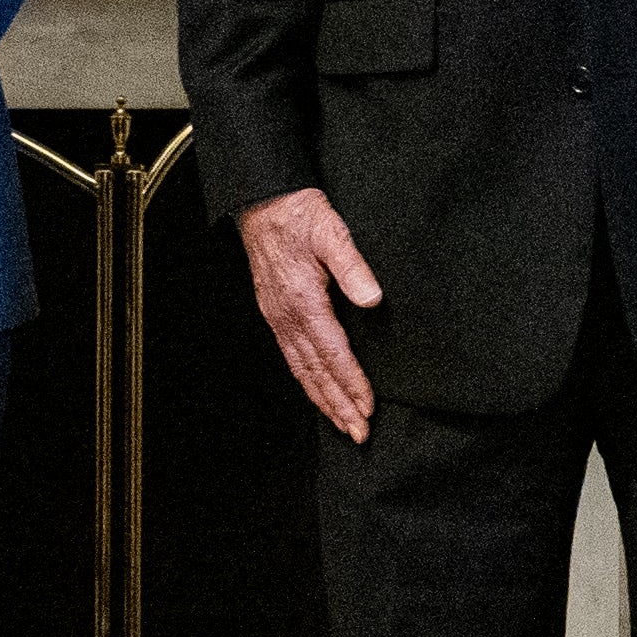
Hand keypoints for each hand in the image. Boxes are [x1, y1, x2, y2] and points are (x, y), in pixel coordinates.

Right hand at [242, 186, 382, 441]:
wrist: (263, 201)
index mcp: (304, 301)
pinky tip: (317, 392)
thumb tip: (373, 300)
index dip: (352, 383)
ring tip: (342, 425)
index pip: (333, 353)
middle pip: (316, 372)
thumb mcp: (331, 231)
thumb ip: (353, 266)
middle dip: (338, 406)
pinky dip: (307, 382)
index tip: (368, 407)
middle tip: (359, 434)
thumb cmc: (299, 214)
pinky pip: (292, 358)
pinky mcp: (275, 314)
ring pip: (301, 370)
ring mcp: (278, 318)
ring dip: (323, 400)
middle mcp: (287, 317)